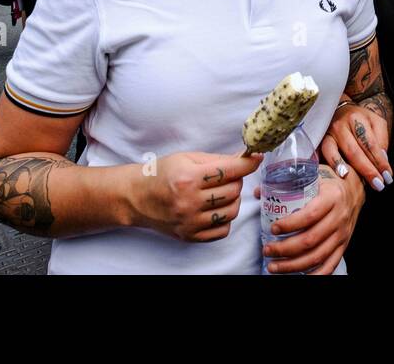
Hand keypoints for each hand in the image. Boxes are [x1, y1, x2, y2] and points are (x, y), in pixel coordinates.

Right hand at [133, 151, 261, 241]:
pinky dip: (224, 217)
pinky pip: (223, 230)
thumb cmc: (161, 173)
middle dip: (236, 179)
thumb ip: (217, 159)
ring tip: (221, 191)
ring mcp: (190, 222)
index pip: (229, 170)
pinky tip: (215, 208)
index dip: (248, 162)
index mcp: (188, 178)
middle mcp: (189, 202)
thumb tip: (245, 158)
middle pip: (233, 190)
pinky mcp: (190, 236)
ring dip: (233, 199)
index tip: (257, 157)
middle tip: (228, 175)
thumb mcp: (186, 158)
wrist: (136, 197)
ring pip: (232, 211)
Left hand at [262, 165, 363, 274]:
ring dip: (293, 265)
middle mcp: (339, 217)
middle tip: (267, 250)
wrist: (355, 188)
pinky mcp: (344, 245)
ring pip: (317, 256)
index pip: (309, 215)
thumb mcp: (313, 174)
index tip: (273, 228)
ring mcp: (342, 234)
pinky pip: (330, 265)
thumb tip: (259, 192)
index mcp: (331, 197)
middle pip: (310, 240)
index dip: (289, 224)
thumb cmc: (330, 181)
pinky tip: (298, 276)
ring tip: (273, 266)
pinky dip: (314, 275)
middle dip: (285, 249)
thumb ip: (288, 182)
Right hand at [319, 103, 391, 190]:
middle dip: (368, 170)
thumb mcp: (376, 123)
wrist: (341, 110)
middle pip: (354, 150)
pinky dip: (331, 164)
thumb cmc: (361, 120)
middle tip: (379, 184)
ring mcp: (328, 133)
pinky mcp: (320, 141)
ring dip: (348, 169)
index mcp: (357, 118)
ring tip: (358, 182)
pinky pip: (323, 154)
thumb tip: (382, 160)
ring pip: (336, 152)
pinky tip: (339, 175)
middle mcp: (340, 125)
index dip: (380, 161)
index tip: (387, 176)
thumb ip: (381, 139)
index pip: (370, 143)